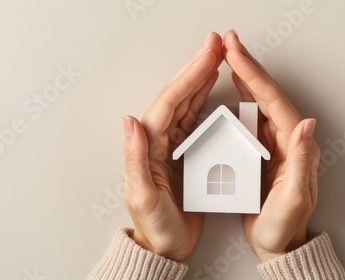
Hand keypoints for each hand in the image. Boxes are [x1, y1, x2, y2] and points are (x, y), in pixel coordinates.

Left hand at [122, 32, 223, 261]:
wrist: (164, 247)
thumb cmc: (154, 227)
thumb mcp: (143, 197)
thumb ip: (135, 158)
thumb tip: (129, 121)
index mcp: (147, 146)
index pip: (169, 103)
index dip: (189, 77)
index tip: (207, 56)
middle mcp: (156, 141)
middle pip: (177, 96)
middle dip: (196, 68)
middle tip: (215, 45)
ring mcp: (169, 145)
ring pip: (186, 103)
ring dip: (200, 79)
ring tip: (215, 58)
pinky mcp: (182, 153)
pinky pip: (193, 119)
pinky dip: (202, 100)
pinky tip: (210, 89)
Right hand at [223, 30, 320, 262]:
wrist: (277, 242)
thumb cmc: (283, 225)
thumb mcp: (294, 198)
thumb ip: (300, 160)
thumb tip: (307, 122)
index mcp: (295, 146)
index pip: (274, 102)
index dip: (254, 76)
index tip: (235, 55)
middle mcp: (287, 139)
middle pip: (266, 93)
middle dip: (248, 65)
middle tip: (230, 42)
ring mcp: (273, 142)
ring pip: (258, 100)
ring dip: (244, 76)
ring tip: (230, 55)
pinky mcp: (262, 149)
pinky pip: (251, 115)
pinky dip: (241, 97)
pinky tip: (233, 87)